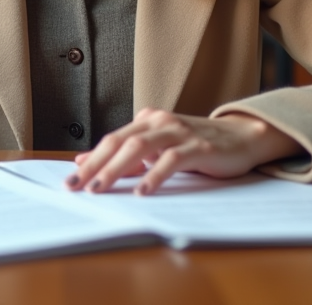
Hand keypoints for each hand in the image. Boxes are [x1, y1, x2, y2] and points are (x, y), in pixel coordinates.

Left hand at [65, 108, 301, 195]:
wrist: (241, 137)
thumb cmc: (196, 146)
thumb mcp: (159, 149)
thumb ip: (128, 157)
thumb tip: (87, 163)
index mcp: (147, 120)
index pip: (111, 140)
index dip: (90, 160)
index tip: (70, 180)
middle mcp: (159, 121)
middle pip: (119, 143)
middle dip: (95, 166)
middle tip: (76, 186)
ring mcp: (179, 132)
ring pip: (140, 148)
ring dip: (116, 170)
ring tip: (100, 188)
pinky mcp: (198, 146)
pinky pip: (171, 160)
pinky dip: (154, 176)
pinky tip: (142, 191)